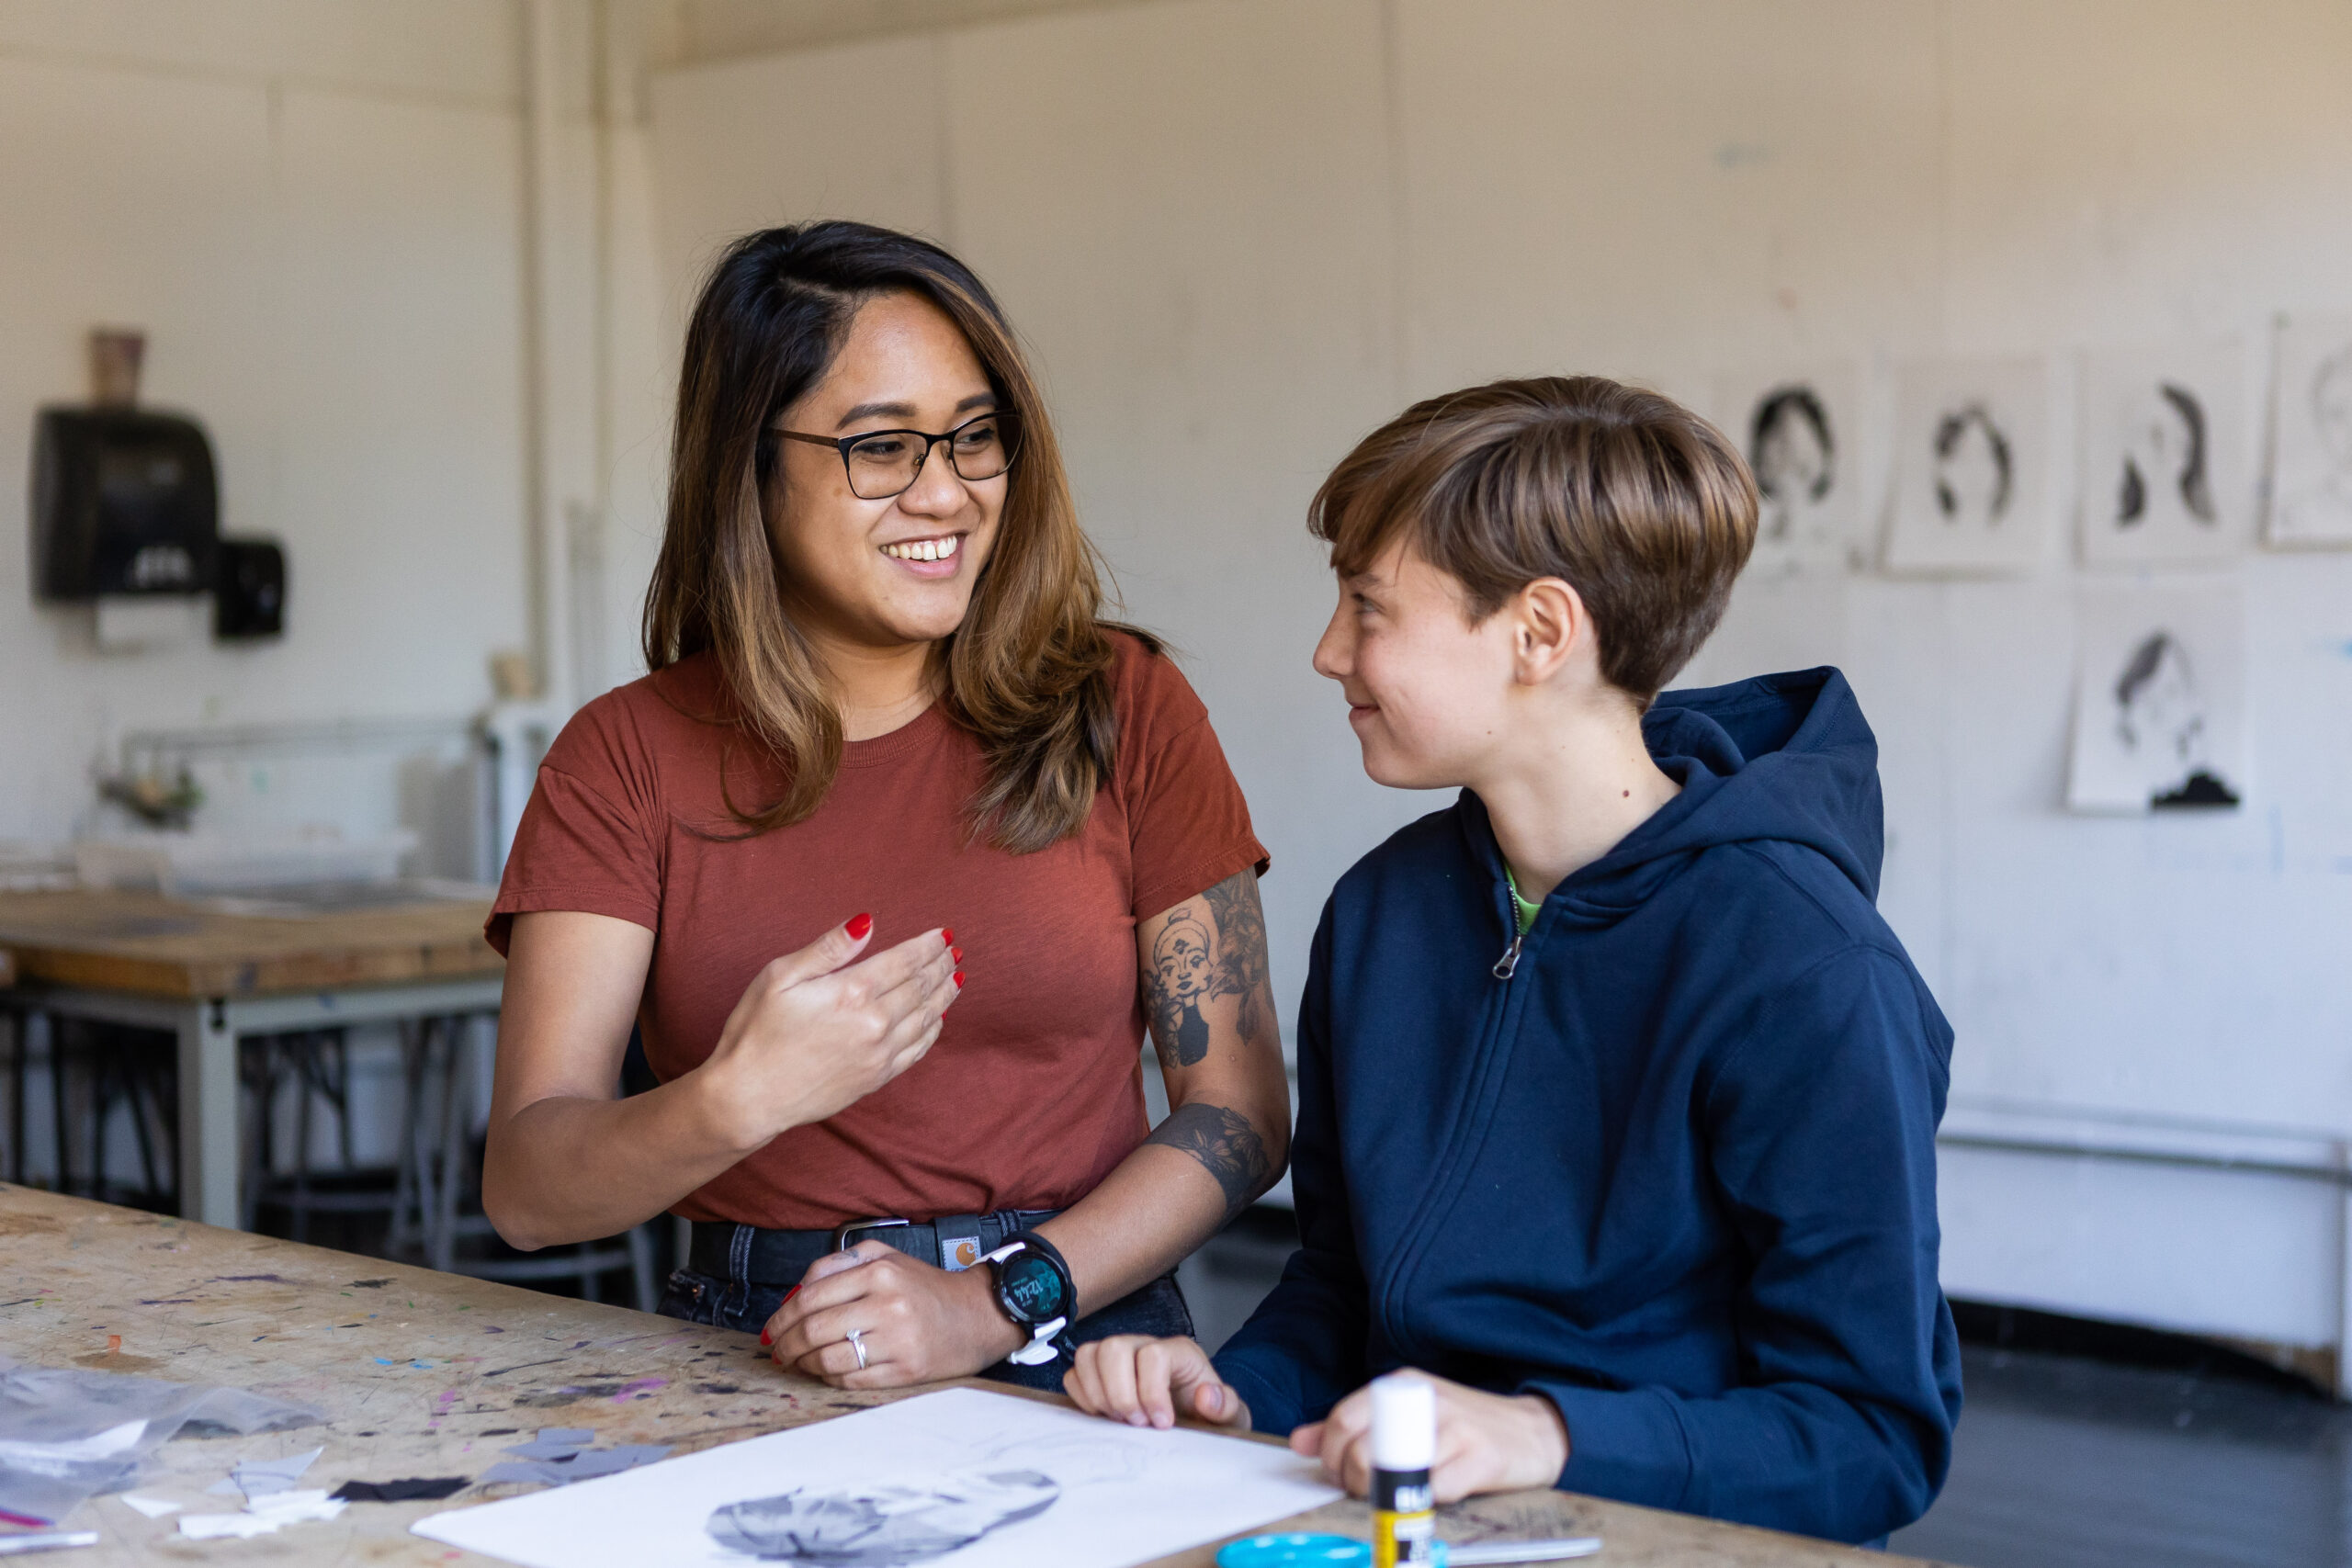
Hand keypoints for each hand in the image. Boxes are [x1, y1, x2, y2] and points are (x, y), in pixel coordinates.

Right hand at [697, 915, 962, 1148]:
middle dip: (940, 965)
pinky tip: (937, 1018)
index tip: (943, 934)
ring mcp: (879, 1054)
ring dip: (943, 993)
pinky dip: (933, 1029)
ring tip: (955, 977)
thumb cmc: (755, 1032)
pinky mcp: (876, 1078)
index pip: (904, 961)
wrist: (750, 1097)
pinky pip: (917, 1050)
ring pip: (926, 1017)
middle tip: (953, 950)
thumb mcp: (780, 977)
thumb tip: (867, 921)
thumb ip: (828, 949)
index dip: (927, 945)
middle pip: (920, 986)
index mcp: (851, 992)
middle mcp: (874, 1022)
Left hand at [760, 1241, 1024, 1387]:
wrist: (979, 1314)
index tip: (771, 1329)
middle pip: (813, 1330)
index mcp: (879, 1272)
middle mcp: (888, 1304)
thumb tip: (795, 1292)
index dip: (781, 1317)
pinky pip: (853, 1380)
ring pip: (828, 1359)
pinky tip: (826, 1372)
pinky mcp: (907, 1370)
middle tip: (777, 1352)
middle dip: (785, 1345)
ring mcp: (899, 1340)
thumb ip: (838, 1263)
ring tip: (799, 1364)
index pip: (810, 1297)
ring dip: (804, 1365)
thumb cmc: (925, 1286)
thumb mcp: (886, 1257)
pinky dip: (830, 1378)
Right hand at [1064, 1335, 1250, 1430]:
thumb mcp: (1230, 1415)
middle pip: (1114, 1348)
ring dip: (1098, 1394)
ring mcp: (1118, 1358)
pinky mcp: (1098, 1373)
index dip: (1152, 1392)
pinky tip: (1105, 1417)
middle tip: (1136, 1423)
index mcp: (1178, 1352)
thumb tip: (1207, 1397)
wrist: (1196, 1418)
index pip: (1153, 1354)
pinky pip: (1074, 1374)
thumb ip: (1226, 1407)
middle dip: (1120, 1393)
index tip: (1162, 1424)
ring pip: (1089, 1354)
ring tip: (1119, 1420)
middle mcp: (1144, 1346)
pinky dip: (1083, 1397)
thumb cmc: (1209, 1414)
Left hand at [1291, 1371, 1568, 1502]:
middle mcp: (1425, 1400)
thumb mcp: (1404, 1415)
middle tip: (1363, 1490)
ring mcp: (1454, 1428)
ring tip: (1390, 1496)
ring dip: (1383, 1493)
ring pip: (1394, 1469)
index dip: (1332, 1455)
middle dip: (1353, 1480)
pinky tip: (1430, 1495)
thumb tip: (1299, 1442)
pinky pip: (1436, 1489)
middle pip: (1363, 1448)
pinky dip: (1425, 1500)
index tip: (1339, 1474)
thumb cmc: (1460, 1427)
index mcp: (1402, 1385)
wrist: (1530, 1432)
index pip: (1344, 1418)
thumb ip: (1350, 1426)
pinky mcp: (1480, 1458)